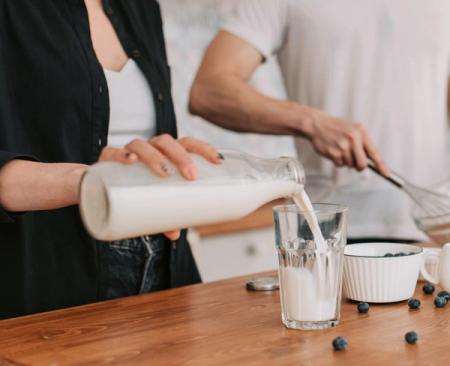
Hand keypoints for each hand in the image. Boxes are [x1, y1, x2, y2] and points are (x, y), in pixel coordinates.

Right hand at [99, 135, 221, 239]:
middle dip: (182, 156)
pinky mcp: (105, 160)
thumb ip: (164, 216)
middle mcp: (147, 149)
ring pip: (141, 144)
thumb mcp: (151, 204)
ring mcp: (126, 152)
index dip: (203, 148)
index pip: (186, 143)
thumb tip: (176, 234)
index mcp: (163, 154)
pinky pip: (110, 152)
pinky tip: (130, 161)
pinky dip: (120, 154)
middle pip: (166, 142)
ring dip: (156, 156)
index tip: (218, 161)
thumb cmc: (133, 191)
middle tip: (192, 176)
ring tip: (165, 173)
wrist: (94, 186)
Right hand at [308, 111, 389, 174]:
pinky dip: (337, 161)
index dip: (381, 165)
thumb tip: (371, 160)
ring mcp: (343, 147)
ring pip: (350, 165)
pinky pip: (340, 165)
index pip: (374, 152)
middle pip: (362, 164)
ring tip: (340, 149)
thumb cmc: (336, 127)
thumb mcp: (354, 129)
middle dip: (359, 166)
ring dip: (346, 161)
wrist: (317, 124)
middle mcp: (353, 139)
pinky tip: (334, 151)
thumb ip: (363, 142)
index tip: (386, 173)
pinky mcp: (333, 153)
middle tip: (354, 161)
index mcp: (361, 132)